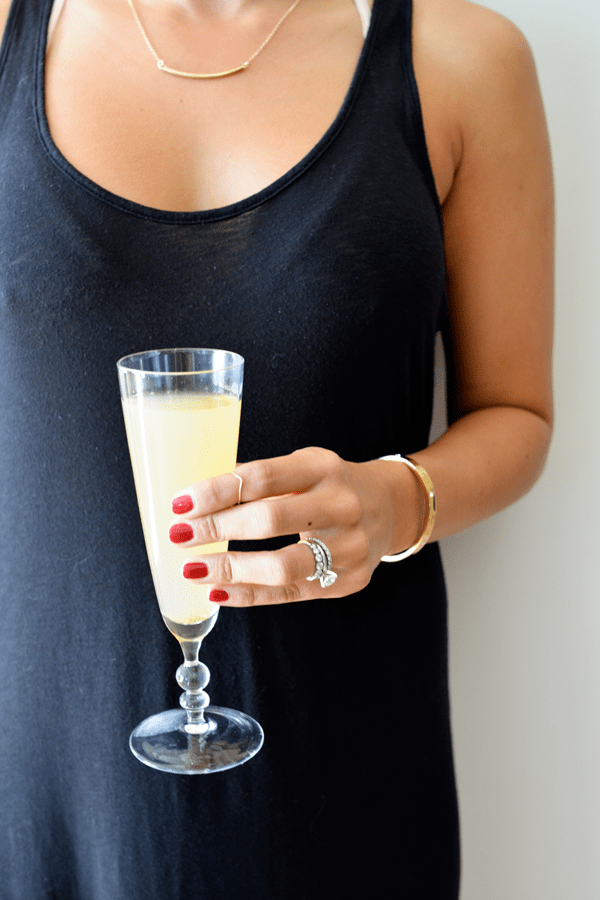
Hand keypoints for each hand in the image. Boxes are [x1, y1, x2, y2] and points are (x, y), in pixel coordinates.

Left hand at [168, 447, 421, 606]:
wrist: (391, 509)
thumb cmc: (331, 485)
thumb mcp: (303, 466)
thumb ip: (259, 479)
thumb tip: (199, 500)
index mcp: (322, 468)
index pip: (261, 477)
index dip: (216, 491)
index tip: (181, 503)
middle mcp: (340, 505)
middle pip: (269, 520)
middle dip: (217, 529)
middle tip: (179, 535)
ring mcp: (348, 547)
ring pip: (281, 566)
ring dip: (229, 569)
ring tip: (192, 568)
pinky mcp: (347, 581)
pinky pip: (289, 593)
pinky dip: (249, 594)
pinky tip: (218, 591)